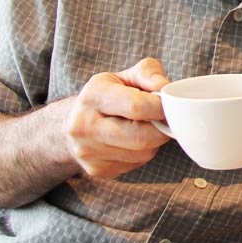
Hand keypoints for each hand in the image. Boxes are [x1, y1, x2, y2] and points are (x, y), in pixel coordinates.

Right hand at [64, 58, 171, 177]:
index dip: (160, 107)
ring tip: (145, 128)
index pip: (136, 107)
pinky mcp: (96, 169)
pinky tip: (133, 141)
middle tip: (163, 119)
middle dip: (161, 128)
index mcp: (93, 96)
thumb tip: (165, 88)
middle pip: (142, 136)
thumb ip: (148, 73)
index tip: (168, 105)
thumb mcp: (125, 76)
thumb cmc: (108, 95)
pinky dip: (142, 153)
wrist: (74, 121)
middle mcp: (84, 126)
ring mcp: (88, 151)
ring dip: (154, 142)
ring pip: (143, 153)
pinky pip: (135, 164)